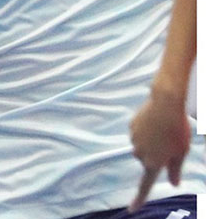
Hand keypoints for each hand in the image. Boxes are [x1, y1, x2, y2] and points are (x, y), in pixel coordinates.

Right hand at [129, 90, 189, 210]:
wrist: (165, 104)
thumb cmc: (178, 130)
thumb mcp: (181, 152)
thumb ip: (175, 169)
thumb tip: (174, 183)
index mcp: (153, 163)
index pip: (145, 186)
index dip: (139, 199)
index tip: (131, 210)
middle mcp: (140, 154)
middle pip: (147, 160)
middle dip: (156, 155)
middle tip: (171, 143)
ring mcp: (134, 139)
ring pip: (143, 146)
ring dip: (152, 142)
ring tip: (165, 129)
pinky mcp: (131, 127)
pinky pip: (139, 133)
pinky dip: (146, 130)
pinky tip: (156, 122)